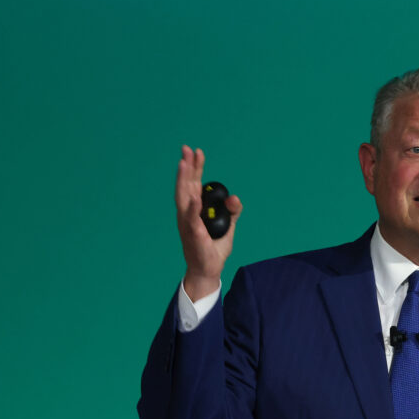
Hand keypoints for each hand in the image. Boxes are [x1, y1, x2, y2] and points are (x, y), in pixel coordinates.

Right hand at [175, 145, 242, 300]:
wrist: (208, 270)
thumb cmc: (213, 247)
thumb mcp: (228, 226)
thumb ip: (232, 211)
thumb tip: (235, 198)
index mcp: (194, 209)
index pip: (193, 184)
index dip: (194, 168)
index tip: (197, 152)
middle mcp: (187, 214)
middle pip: (185, 186)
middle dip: (186, 167)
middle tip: (187, 149)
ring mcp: (188, 224)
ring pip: (184, 198)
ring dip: (183, 181)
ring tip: (184, 164)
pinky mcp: (194, 236)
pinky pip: (192, 221)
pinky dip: (193, 210)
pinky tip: (195, 199)